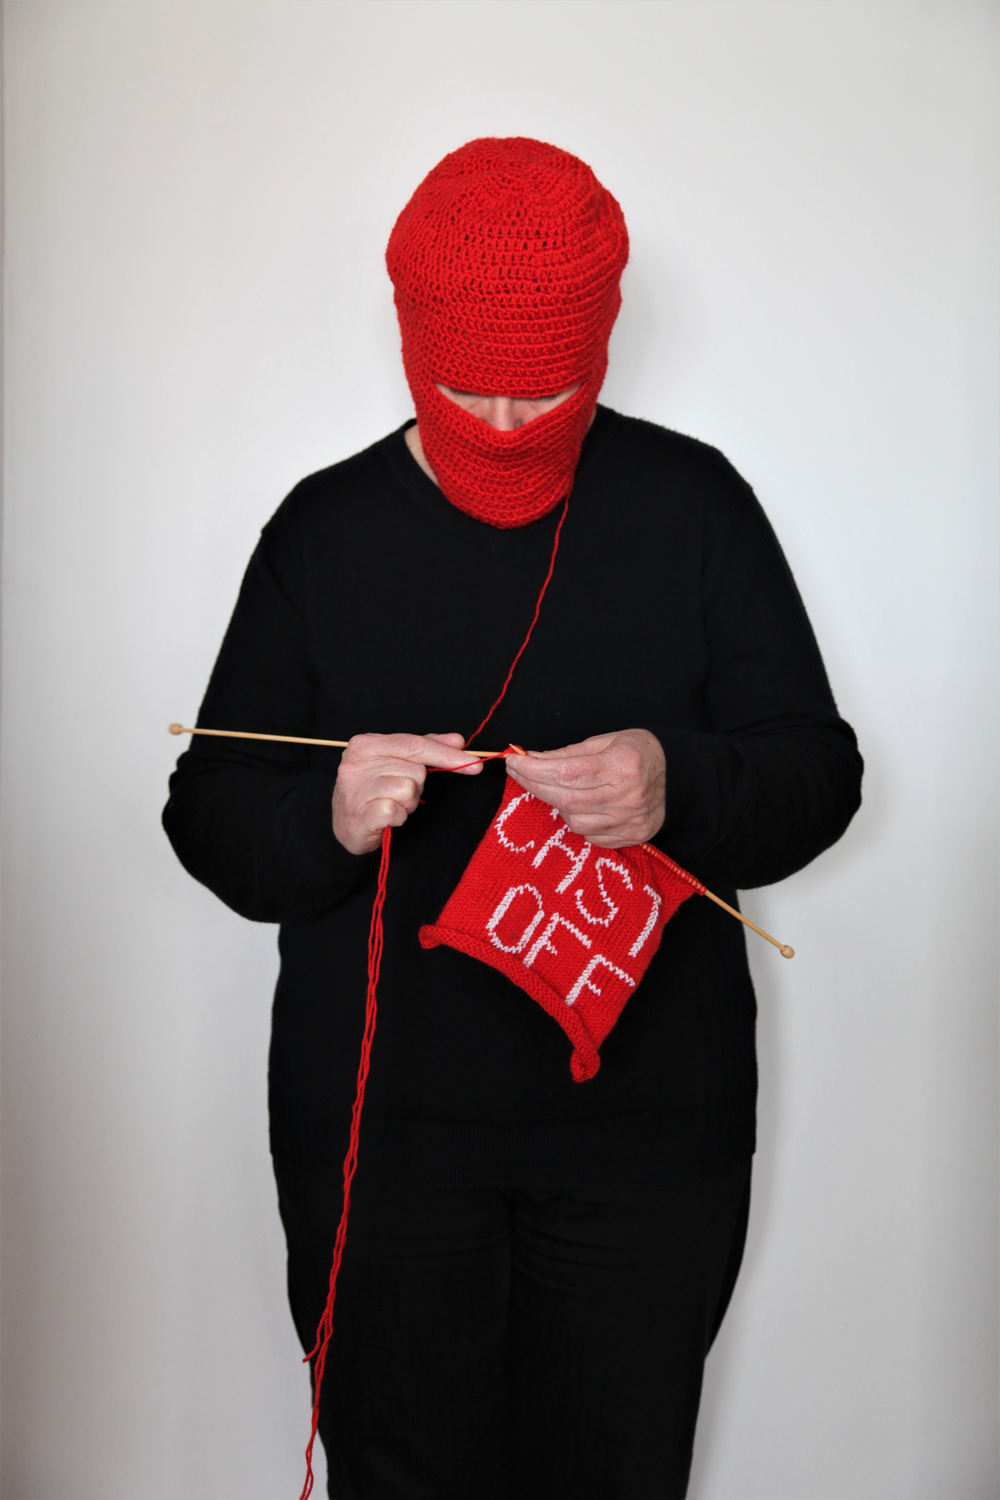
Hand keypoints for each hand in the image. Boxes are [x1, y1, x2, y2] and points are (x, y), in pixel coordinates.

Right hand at [332, 733, 481, 855]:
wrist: (343, 827)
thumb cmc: (372, 792)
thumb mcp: (395, 763)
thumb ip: (425, 748)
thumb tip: (458, 740)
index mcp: (366, 743)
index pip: (415, 743)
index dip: (447, 754)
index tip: (474, 763)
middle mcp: (356, 763)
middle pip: (415, 770)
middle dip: (417, 785)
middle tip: (400, 793)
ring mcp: (354, 789)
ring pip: (408, 790)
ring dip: (407, 803)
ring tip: (392, 804)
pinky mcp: (358, 815)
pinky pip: (396, 811)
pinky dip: (398, 817)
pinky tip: (387, 817)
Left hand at [505, 730, 665, 848]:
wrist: (679, 778)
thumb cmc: (640, 752)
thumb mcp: (607, 741)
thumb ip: (568, 753)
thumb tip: (531, 759)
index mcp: (622, 765)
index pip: (566, 772)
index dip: (534, 769)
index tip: (514, 761)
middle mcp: (627, 797)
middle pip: (565, 799)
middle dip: (534, 785)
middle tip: (518, 772)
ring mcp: (629, 821)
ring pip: (574, 821)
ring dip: (557, 804)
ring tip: (557, 788)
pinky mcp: (630, 837)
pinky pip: (590, 835)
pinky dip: (577, 820)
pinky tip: (580, 805)